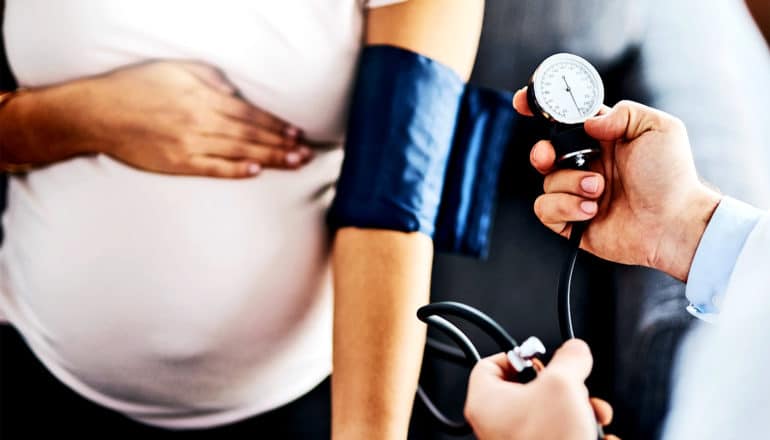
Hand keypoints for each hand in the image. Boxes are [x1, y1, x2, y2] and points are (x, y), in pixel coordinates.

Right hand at [5, 61, 311, 177]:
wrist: (98, 114)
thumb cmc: (135, 87)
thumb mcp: (173, 69)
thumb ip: (208, 77)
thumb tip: (234, 92)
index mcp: (203, 98)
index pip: (249, 113)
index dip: (276, 123)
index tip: (296, 130)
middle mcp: (201, 122)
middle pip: (251, 135)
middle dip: (282, 144)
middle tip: (307, 153)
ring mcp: (190, 145)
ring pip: (238, 153)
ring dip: (269, 158)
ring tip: (293, 163)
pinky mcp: (178, 163)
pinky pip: (212, 169)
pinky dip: (236, 171)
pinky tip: (256, 172)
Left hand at [465, 339, 617, 439]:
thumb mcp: (562, 384)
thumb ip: (570, 358)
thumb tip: (576, 350)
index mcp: (486, 401)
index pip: (491, 364)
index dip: (518, 355)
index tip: (541, 356)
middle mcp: (497, 424)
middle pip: (531, 389)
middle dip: (565, 388)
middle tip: (577, 390)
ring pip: (553, 414)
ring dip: (581, 412)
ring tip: (594, 417)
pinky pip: (563, 435)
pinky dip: (583, 434)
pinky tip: (597, 437)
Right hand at [513, 90, 720, 280]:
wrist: (674, 224)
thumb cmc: (672, 178)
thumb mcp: (658, 128)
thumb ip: (622, 113)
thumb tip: (589, 123)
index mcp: (603, 138)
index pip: (566, 118)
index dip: (542, 108)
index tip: (523, 101)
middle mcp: (587, 164)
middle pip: (546, 150)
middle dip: (542, 152)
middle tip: (550, 157)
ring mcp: (578, 193)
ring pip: (547, 181)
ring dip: (571, 184)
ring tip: (600, 190)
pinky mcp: (572, 220)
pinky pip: (545, 209)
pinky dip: (565, 208)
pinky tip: (592, 211)